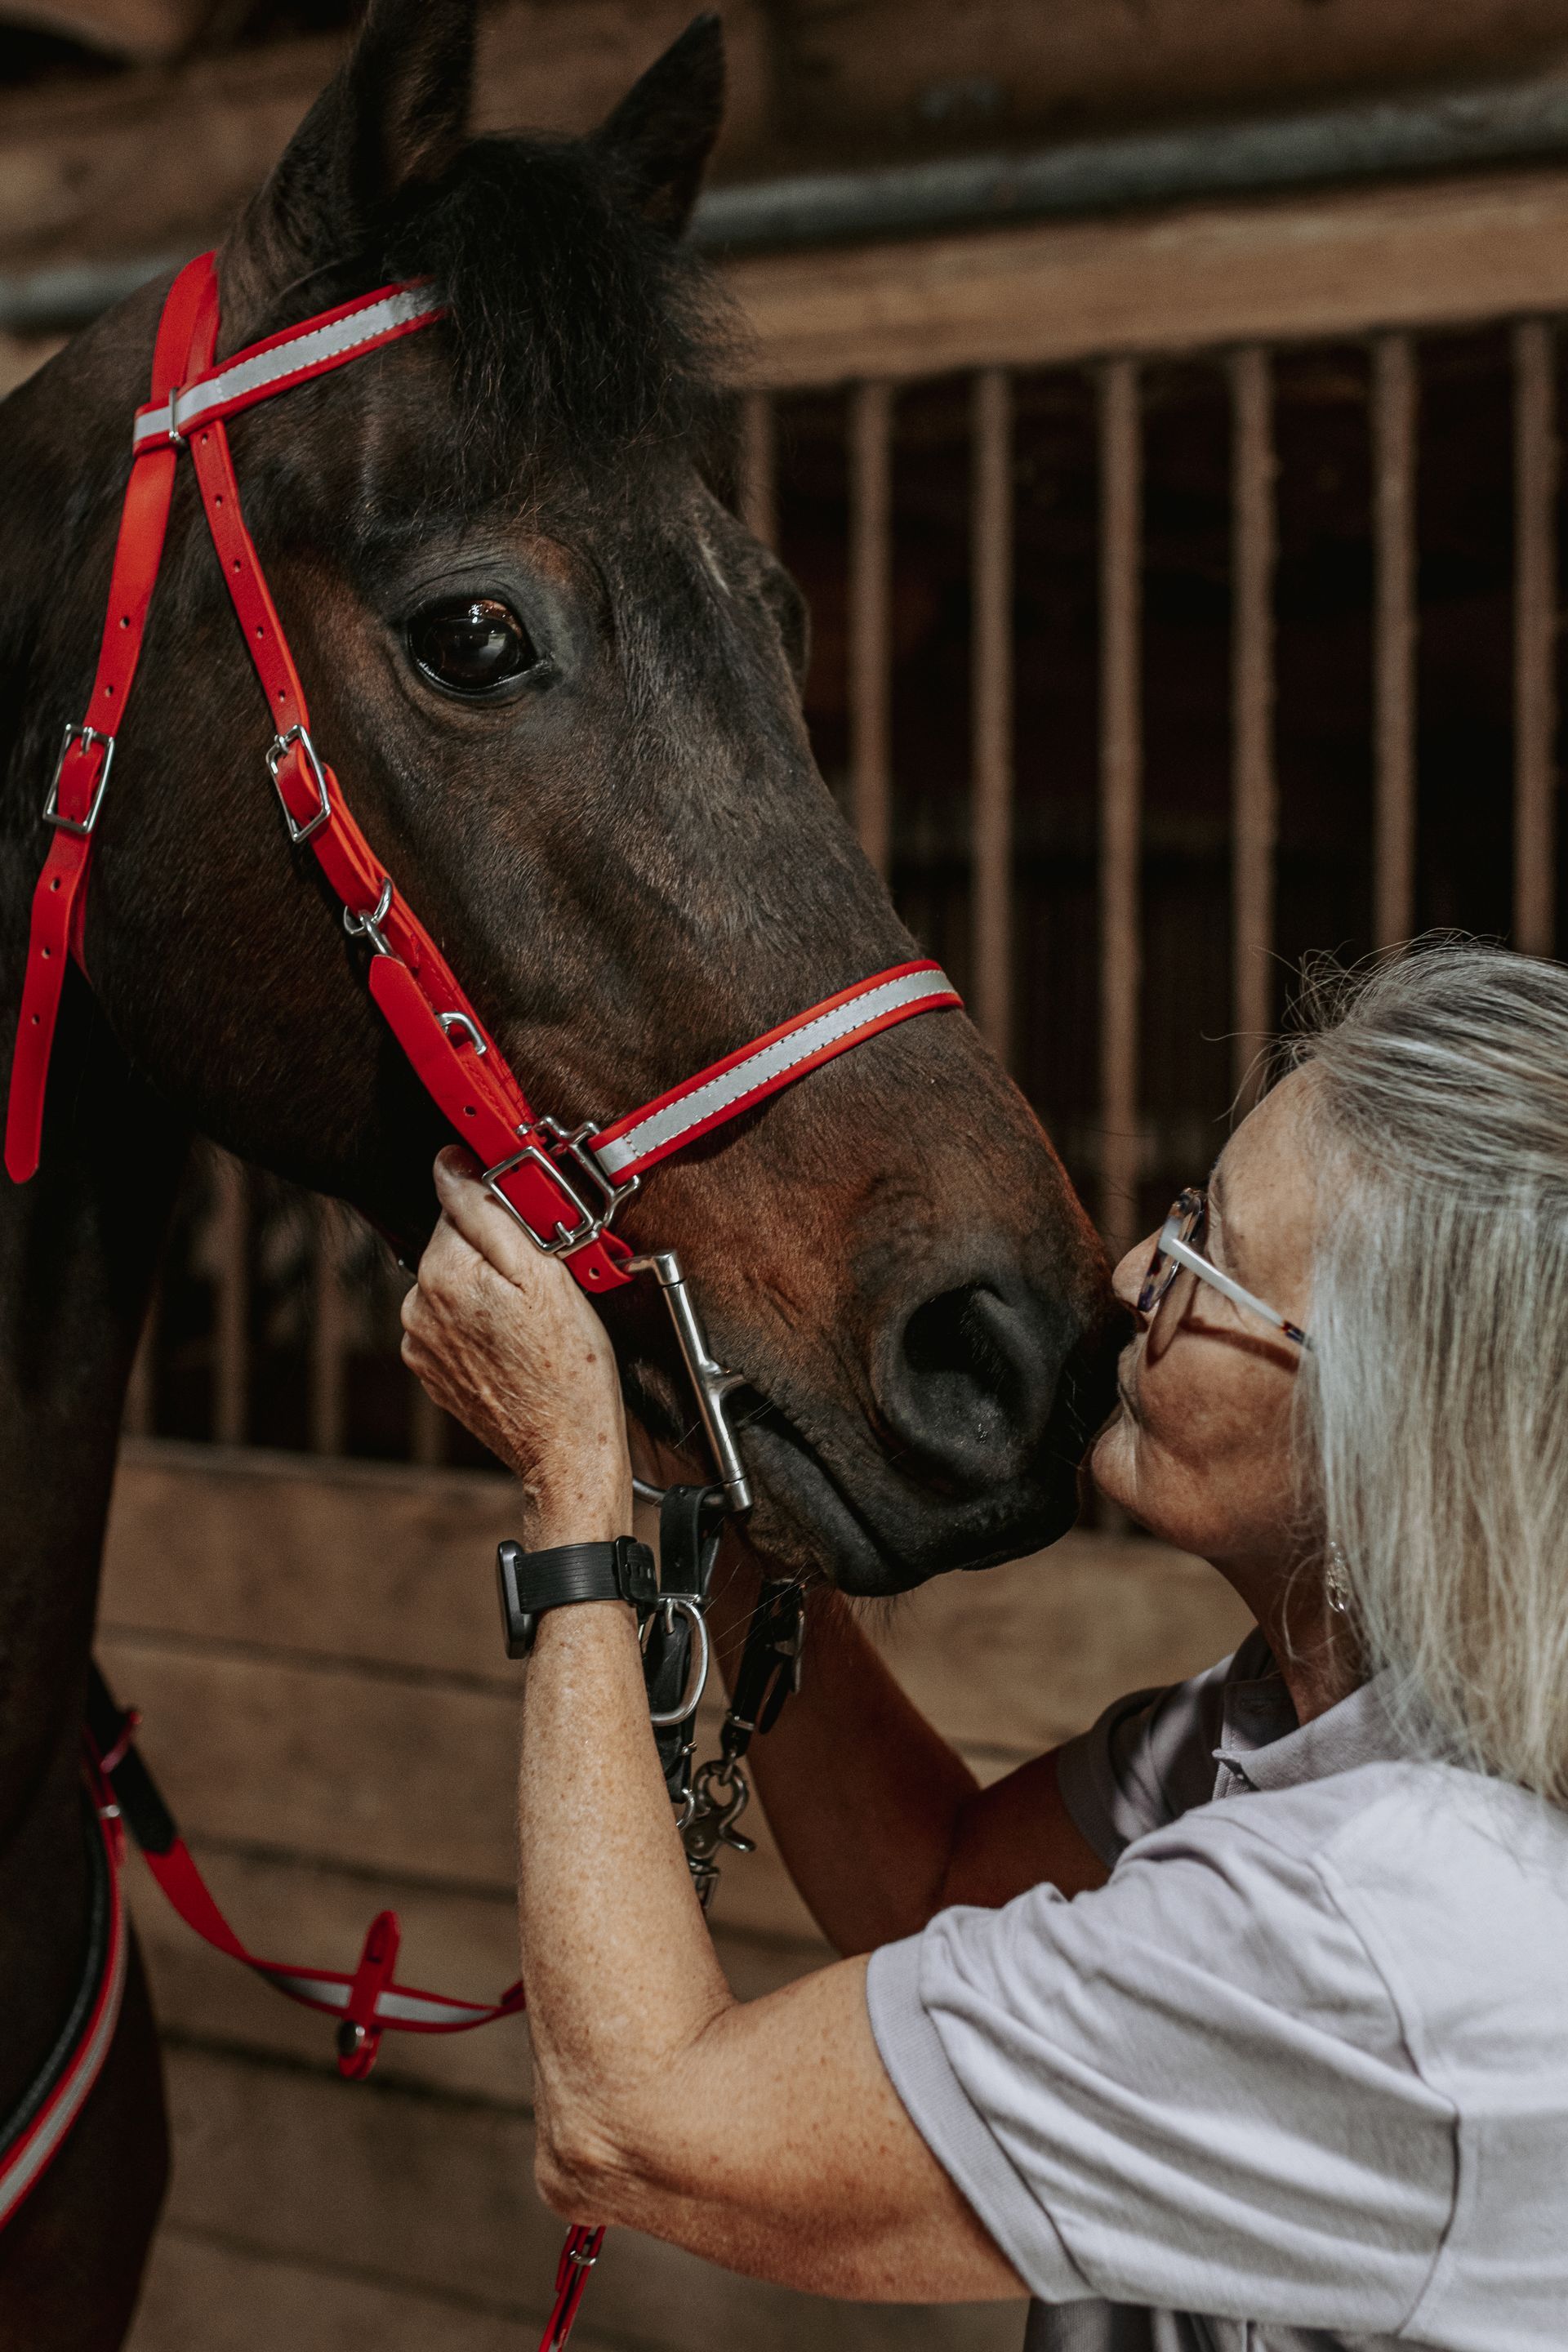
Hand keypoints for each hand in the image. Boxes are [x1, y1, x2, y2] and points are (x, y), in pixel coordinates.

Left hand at [400, 1149, 633, 1544]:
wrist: (566, 1450)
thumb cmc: (569, 1367)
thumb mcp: (543, 1272)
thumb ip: (488, 1210)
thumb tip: (452, 1162)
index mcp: (440, 1274)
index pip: (462, 1204)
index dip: (507, 1215)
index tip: (537, 1238)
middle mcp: (417, 1307)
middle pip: (457, 1245)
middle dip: (499, 1255)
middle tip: (543, 1289)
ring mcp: (421, 1344)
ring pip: (458, 1284)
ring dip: (491, 1291)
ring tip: (534, 1323)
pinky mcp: (432, 1371)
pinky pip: (456, 1323)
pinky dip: (484, 1325)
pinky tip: (518, 1346)